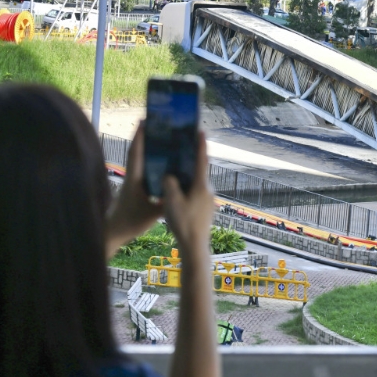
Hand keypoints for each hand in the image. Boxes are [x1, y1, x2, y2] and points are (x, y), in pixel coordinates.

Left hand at [105, 122, 162, 258]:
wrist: (114, 232)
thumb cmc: (131, 222)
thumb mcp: (152, 214)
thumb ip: (165, 203)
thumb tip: (181, 191)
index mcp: (134, 179)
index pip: (136, 154)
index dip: (140, 138)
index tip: (144, 121)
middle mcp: (131, 176)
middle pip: (137, 152)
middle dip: (144, 137)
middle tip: (155, 123)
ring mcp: (131, 181)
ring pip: (138, 160)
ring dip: (145, 147)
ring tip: (158, 136)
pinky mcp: (132, 188)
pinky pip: (141, 169)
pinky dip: (148, 160)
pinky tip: (158, 160)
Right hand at [162, 131, 214, 249]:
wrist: (195, 246)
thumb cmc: (184, 222)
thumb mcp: (171, 201)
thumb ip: (169, 184)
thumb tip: (168, 176)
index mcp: (201, 185)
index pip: (201, 159)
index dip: (200, 144)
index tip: (200, 130)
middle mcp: (208, 190)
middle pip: (200, 169)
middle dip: (193, 157)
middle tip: (184, 145)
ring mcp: (208, 200)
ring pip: (197, 181)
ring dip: (189, 173)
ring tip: (177, 165)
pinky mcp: (205, 208)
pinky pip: (196, 191)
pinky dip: (188, 185)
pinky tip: (178, 188)